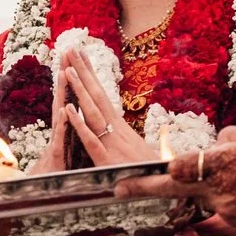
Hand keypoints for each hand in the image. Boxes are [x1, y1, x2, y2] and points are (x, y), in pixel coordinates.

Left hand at [55, 43, 156, 167]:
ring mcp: (112, 143)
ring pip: (93, 112)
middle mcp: (116, 129)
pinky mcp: (106, 160)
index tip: (81, 56)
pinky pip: (90, 140)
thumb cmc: (151, 171)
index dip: (91, 76)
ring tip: (67, 70)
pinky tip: (67, 110)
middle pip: (97, 95)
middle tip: (71, 48)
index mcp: (120, 126)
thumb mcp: (136, 150)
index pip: (102, 95)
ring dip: (80, 90)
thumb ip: (124, 139)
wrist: (168, 187)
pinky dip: (79, 124)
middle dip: (84, 71)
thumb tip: (119, 128)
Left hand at [116, 124, 235, 231]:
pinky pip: (213, 207)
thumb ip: (229, 138)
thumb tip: (214, 143)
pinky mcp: (233, 220)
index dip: (156, 172)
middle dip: (144, 190)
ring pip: (193, 199)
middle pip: (174, 189)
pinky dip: (209, 201)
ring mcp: (225, 208)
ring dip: (179, 195)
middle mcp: (220, 188)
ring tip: (158, 191)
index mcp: (224, 162)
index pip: (181, 166)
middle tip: (118, 190)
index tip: (131, 173)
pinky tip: (215, 195)